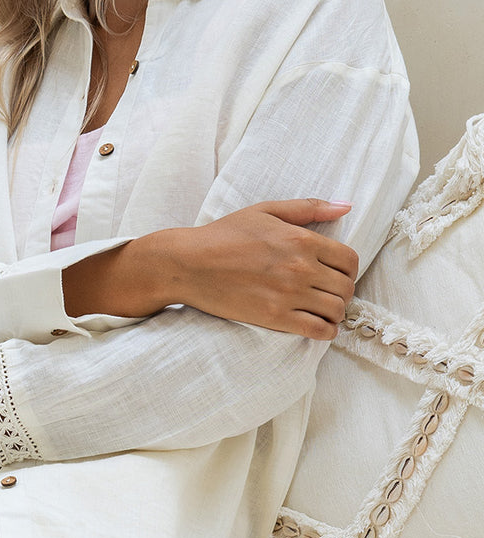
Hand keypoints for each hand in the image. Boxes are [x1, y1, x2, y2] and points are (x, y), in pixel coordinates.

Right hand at [164, 199, 357, 338]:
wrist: (189, 263)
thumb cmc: (224, 235)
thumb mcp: (265, 210)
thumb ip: (308, 208)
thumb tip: (346, 206)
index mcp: (301, 240)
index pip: (349, 260)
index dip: (347, 269)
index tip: (335, 273)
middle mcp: (300, 268)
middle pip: (346, 287)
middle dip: (342, 291)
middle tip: (327, 292)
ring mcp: (288, 294)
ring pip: (336, 310)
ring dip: (334, 311)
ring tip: (321, 308)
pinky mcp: (275, 317)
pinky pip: (318, 330)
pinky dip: (325, 330)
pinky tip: (317, 324)